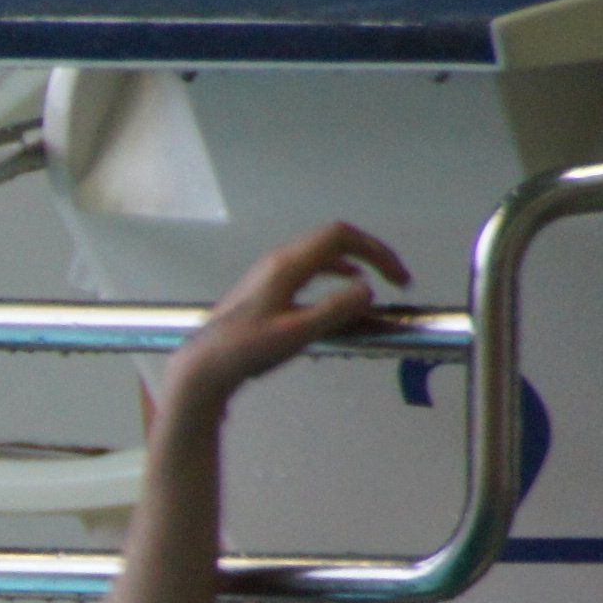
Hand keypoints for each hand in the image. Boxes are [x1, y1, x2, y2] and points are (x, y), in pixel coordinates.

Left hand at [163, 223, 407, 408]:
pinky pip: (309, 270)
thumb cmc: (247, 350)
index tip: (398, 278)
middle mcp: (279, 261)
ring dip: (354, 264)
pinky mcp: (266, 289)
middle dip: (370, 255)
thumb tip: (368, 291)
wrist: (204, 365)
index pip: (341, 236)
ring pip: (321, 254)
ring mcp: (270, 273)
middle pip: (333, 239)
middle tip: (396, 279)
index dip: (377, 250)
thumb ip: (336, 310)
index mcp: (288, 265)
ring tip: (375, 285)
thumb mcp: (298, 333)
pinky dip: (333, 275)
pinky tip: (341, 292)